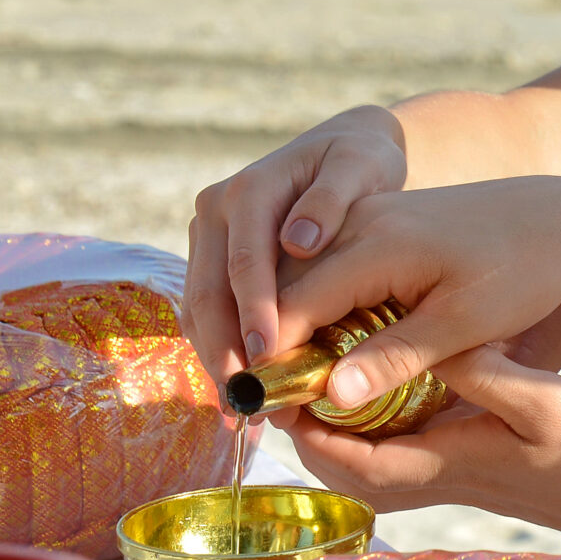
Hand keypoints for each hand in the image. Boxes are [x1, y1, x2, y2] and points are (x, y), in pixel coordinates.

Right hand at [181, 106, 407, 377]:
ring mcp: (210, 237)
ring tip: (242, 409)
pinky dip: (222, 350)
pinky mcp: (214, 260)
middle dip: (224, 349)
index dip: (253, 311)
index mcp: (250, 191)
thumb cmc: (360, 161)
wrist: (345, 149)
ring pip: (200, 309)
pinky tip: (242, 390)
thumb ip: (332, 199)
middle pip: (208, 292)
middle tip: (247, 398)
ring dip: (217, 359)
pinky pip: (209, 312)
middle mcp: (216, 211)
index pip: (244, 261)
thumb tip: (298, 242)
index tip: (266, 354)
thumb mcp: (360, 167)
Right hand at [271, 177, 560, 409]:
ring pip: (304, 277)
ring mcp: (368, 214)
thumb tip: (330, 396)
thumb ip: (396, 357)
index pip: (293, 307)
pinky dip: (321, 307)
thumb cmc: (524, 271)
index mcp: (374, 244)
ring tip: (295, 388)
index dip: (272, 362)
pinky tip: (330, 349)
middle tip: (273, 411)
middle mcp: (360, 219)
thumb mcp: (465, 324)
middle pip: (287, 290)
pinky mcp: (380, 220)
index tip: (267, 412)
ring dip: (294, 328)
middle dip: (273, 348)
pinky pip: (330, 265)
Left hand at [285, 342, 560, 548]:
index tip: (284, 377)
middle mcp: (448, 479)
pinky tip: (396, 383)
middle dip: (309, 430)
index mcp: (451, 464)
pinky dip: (382, 427)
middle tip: (293, 375)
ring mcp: (467, 479)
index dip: (305, 424)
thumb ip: (484, 374)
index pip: (349, 457)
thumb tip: (419, 344)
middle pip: (349, 472)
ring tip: (329, 375)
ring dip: (342, 430)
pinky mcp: (486, 470)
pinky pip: (411, 454)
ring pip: (376, 466)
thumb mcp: (550, 402)